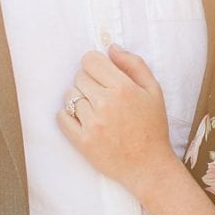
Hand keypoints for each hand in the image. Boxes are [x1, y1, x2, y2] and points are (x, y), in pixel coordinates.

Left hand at [58, 45, 177, 199]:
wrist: (149, 166)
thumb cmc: (153, 127)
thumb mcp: (154, 91)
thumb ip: (134, 65)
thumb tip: (111, 48)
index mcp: (123, 88)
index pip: (90, 60)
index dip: (94, 64)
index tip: (100, 74)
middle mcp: (105, 103)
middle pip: (79, 76)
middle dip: (89, 82)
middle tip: (102, 96)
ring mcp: (92, 123)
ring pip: (69, 96)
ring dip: (79, 100)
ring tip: (95, 111)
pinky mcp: (82, 141)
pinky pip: (61, 117)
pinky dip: (68, 117)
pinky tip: (84, 121)